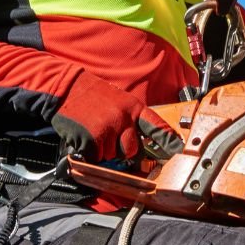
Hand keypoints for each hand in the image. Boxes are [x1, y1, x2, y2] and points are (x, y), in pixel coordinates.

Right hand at [52, 71, 182, 161]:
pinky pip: (96, 157)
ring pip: (112, 155)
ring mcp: (108, 128)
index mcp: (134, 108)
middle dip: (121, 149)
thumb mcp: (121, 101)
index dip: (167, 140)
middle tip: (109, 136)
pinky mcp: (91, 138)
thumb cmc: (94, 96)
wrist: (68, 87)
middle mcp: (124, 118)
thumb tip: (138, 145)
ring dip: (104, 150)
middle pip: (132, 151)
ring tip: (95, 130)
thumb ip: (132, 120)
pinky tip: (85, 136)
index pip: (156, 126)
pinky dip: (90, 152)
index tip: (177, 149)